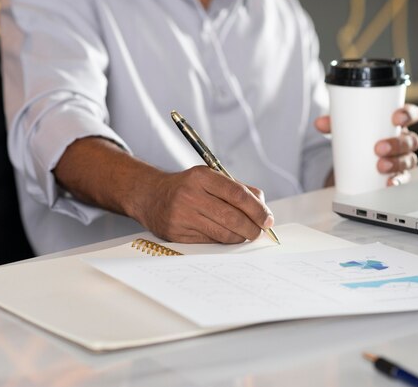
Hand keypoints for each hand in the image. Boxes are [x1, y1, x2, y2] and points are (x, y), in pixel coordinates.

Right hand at [138, 166, 273, 243]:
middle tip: (260, 232)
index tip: (267, 219)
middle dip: (252, 227)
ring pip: (222, 233)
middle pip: (232, 216)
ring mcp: (181, 216)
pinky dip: (224, 241)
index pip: (237, 194)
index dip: (257, 209)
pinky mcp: (177, 234)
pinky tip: (228, 237)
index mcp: (202, 176)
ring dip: (240, 237)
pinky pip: (209, 242)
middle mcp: (190, 195)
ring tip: (246, 234)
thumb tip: (263, 207)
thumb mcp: (210, 178)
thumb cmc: (188, 186)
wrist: (150, 195)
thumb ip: (238, 189)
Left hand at [314, 103, 417, 185]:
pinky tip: (390, 184)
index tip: (396, 118)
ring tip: (380, 166)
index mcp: (395, 123)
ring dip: (396, 163)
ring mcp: (402, 158)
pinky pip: (403, 179)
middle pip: (411, 140)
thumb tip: (319, 123)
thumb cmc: (359, 137)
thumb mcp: (347, 127)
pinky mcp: (398, 175)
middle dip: (397, 144)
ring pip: (409, 160)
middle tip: (379, 148)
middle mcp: (403, 140)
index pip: (411, 115)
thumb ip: (334, 123)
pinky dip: (397, 182)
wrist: (355, 157)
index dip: (407, 115)